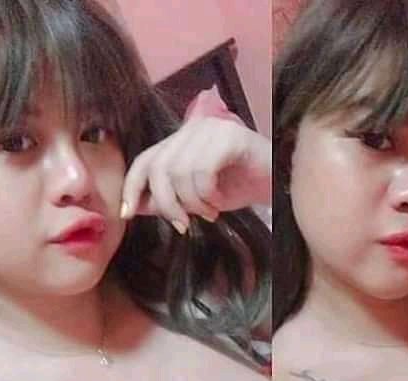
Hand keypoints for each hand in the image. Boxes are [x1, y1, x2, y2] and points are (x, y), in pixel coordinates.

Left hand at [120, 116, 271, 233]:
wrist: (280, 184)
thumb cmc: (240, 189)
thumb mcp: (197, 199)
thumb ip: (168, 199)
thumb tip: (135, 207)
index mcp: (181, 140)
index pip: (144, 159)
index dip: (131, 186)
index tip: (127, 214)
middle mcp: (193, 128)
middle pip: (158, 167)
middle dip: (166, 203)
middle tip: (183, 224)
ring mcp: (212, 129)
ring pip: (180, 172)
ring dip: (193, 203)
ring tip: (210, 213)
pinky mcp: (230, 137)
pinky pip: (203, 171)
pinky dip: (207, 195)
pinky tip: (220, 203)